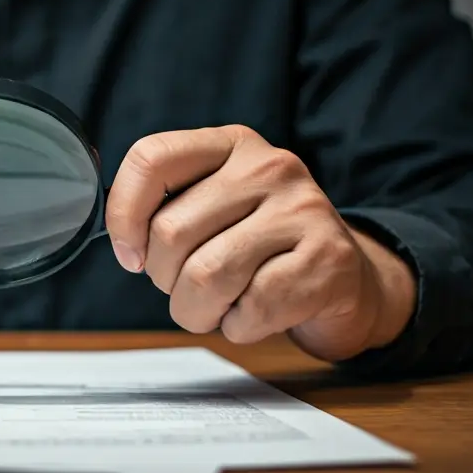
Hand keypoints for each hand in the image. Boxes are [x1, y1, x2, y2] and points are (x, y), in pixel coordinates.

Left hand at [104, 126, 415, 361]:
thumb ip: (168, 207)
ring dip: (197, 311)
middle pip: (171, 231)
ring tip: (219, 306)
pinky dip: (240, 327)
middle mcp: (270, 167)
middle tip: (190, 287)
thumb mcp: (216, 209)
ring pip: (205, 275)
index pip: (152, 159)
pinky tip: (257, 313)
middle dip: (165, 279)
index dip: (124, 215)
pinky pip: (251, 308)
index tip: (131, 255)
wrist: (349, 280)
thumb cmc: (264, 249)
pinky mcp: (329, 260)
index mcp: (232, 145)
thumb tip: (123, 241)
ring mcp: (304, 210)